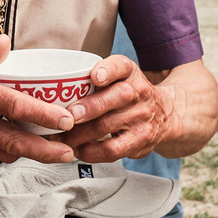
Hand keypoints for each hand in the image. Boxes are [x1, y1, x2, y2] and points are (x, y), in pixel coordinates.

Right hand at [0, 35, 82, 164]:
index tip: (67, 120)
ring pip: (1, 152)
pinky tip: (19, 146)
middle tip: (68, 153)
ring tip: (52, 151)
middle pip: (13, 142)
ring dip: (28, 154)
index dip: (44, 116)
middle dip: (44, 150)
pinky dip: (6, 152)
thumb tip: (6, 43)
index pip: (14, 107)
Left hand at [59, 55, 177, 162]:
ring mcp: (140, 118)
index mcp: (130, 73)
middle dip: (89, 107)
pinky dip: (90, 151)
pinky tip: (77, 150)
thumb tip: (52, 91)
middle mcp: (139, 93)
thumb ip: (94, 79)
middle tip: (68, 115)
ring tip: (61, 136)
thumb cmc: (129, 96)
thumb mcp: (120, 78)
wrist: (165, 115)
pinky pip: (111, 149)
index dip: (108, 70)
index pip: (122, 66)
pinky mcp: (139, 141)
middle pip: (116, 97)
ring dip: (79, 133)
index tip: (95, 76)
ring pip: (107, 125)